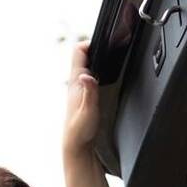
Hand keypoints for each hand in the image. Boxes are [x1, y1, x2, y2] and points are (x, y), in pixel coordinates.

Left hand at [63, 39, 102, 167]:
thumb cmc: (81, 131)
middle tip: (111, 45)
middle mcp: (76, 82)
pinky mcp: (84, 94)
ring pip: (86, 64)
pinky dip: (97, 69)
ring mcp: (79, 87)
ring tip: (110, 55)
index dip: (90, 42)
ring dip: (96, 57)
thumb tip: (86, 75)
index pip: (78, 51)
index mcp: (75, 82)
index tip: (103, 41)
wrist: (77, 145)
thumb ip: (89, 93)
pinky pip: (89, 74)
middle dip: (96, 47)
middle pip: (83, 54)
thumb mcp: (88, 111)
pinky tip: (106, 74)